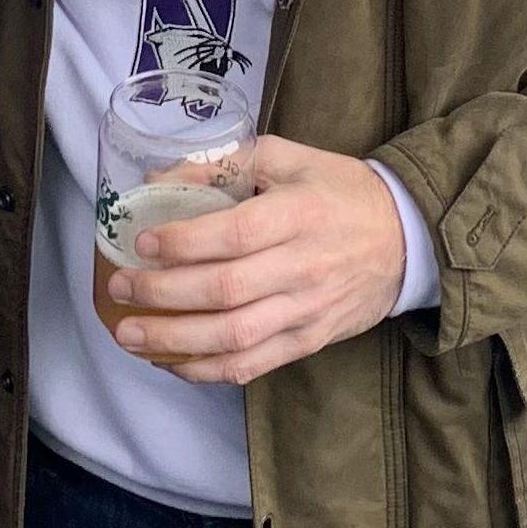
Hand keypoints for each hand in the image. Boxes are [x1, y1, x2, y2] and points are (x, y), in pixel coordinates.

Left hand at [106, 137, 406, 386]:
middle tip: (120, 287)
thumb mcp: (288, 157)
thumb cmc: (338, 190)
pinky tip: (173, 362)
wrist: (406, 238)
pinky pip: (254, 365)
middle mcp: (302, 267)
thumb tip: (160, 179)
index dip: (184, 243)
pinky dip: (208, 370)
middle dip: (163, 294)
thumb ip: (226, 162)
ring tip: (130, 335)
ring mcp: (307, 311)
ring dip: (175, 341)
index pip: (234, 235)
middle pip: (226, 291)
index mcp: (298, 213)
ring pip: (235, 337)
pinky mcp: (309, 342)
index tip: (141, 242)